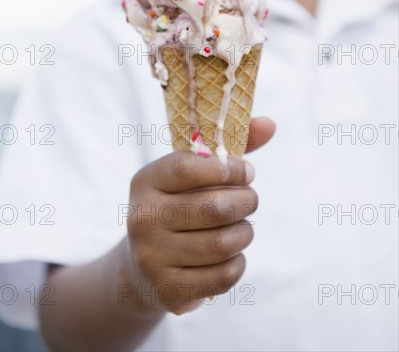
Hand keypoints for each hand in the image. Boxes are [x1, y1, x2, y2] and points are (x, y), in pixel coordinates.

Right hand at [124, 117, 274, 314]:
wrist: (142, 267)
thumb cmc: (177, 207)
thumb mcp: (189, 176)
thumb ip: (227, 148)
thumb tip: (270, 124)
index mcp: (145, 182)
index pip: (188, 167)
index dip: (228, 168)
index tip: (246, 172)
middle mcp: (142, 218)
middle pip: (214, 207)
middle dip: (246, 202)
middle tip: (250, 199)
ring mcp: (151, 257)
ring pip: (223, 243)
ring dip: (245, 233)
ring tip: (242, 227)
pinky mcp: (168, 289)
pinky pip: (224, 275)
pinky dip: (238, 262)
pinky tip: (230, 254)